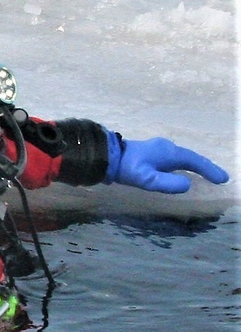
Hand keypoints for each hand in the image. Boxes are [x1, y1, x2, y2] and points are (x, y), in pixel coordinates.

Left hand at [106, 133, 229, 194]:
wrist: (108, 157)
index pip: (195, 161)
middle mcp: (167, 147)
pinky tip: (183, 170)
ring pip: (183, 157)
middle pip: (191, 157)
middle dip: (205, 167)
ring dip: (196, 165)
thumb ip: (169, 183)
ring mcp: (159, 148)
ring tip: (206, 174)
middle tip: (219, 177)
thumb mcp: (149, 180)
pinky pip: (175, 158)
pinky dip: (185, 164)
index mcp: (169, 153)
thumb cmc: (129, 169)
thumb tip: (187, 184)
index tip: (222, 179)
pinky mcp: (152, 152)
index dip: (209, 170)